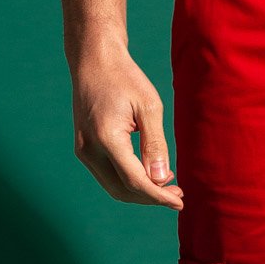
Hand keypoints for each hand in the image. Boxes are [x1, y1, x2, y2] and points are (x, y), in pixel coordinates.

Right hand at [69, 38, 183, 208]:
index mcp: (106, 138)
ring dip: (141, 192)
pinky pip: (108, 176)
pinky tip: (149, 173)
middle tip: (178, 193)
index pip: (135, 181)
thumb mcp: (149, 107)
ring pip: (114, 187)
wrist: (93, 60)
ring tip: (167, 183)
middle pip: (123, 190)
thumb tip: (161, 179)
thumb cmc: (125, 78)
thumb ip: (156, 145)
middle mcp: (89, 149)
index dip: (159, 197)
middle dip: (151, 197)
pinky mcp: (84, 149)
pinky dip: (129, 181)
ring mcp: (83, 150)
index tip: (180, 203)